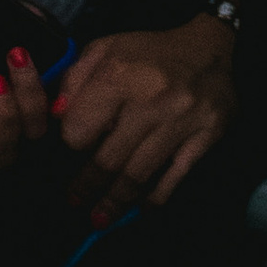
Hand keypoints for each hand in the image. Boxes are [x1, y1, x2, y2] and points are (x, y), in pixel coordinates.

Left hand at [46, 17, 236, 219]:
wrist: (212, 47)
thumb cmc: (150, 52)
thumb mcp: (106, 48)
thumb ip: (73, 79)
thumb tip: (55, 116)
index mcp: (120, 71)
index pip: (80, 128)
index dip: (71, 145)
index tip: (71, 154)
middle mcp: (151, 96)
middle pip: (108, 159)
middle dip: (86, 187)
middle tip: (74, 203)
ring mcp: (182, 118)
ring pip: (138, 174)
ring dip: (115, 202)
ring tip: (99, 219)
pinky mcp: (207, 134)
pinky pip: (175, 177)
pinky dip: (155, 198)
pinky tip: (141, 209)